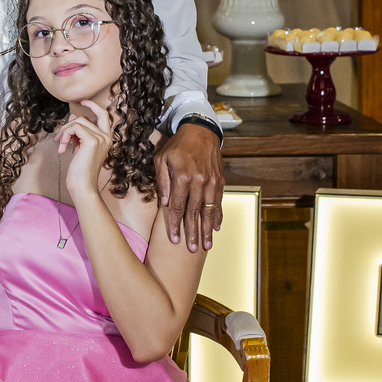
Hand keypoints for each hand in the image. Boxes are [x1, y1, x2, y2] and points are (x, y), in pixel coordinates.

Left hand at [56, 101, 112, 202]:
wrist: (83, 186)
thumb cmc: (81, 170)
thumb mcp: (80, 147)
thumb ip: (79, 132)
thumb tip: (72, 117)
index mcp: (107, 138)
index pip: (104, 115)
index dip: (93, 106)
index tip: (83, 101)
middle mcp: (106, 137)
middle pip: (86, 117)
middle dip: (70, 123)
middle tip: (60, 134)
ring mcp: (100, 138)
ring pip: (78, 122)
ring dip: (64, 132)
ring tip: (60, 145)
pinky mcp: (92, 141)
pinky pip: (74, 128)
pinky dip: (65, 136)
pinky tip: (62, 149)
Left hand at [155, 123, 223, 251]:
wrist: (201, 131)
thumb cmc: (177, 146)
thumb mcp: (162, 159)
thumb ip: (162, 182)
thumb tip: (164, 204)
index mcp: (182, 177)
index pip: (176, 207)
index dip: (175, 225)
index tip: (174, 240)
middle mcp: (198, 181)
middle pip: (194, 213)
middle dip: (193, 233)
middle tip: (192, 250)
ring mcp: (211, 182)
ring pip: (209, 211)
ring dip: (208, 230)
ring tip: (207, 245)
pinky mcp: (220, 181)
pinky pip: (218, 202)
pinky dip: (218, 216)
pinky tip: (216, 228)